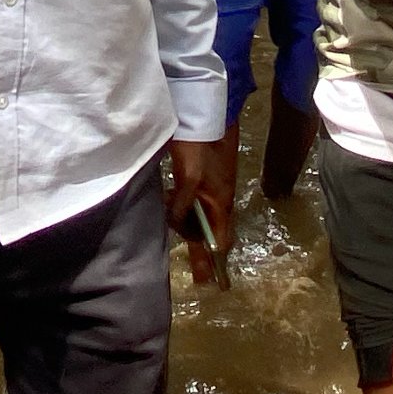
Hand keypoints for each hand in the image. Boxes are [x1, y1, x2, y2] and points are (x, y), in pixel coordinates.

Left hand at [164, 139, 228, 281]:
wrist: (207, 112)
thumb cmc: (200, 146)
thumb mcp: (189, 179)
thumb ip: (181, 206)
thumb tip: (175, 227)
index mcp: (221, 202)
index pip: (221, 241)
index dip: (214, 260)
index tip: (209, 281)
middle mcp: (219, 198)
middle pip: (213, 232)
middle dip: (205, 252)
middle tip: (200, 276)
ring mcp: (211, 186)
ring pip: (202, 216)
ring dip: (192, 229)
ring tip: (178, 237)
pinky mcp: (201, 175)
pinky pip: (194, 201)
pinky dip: (184, 210)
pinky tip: (171, 206)